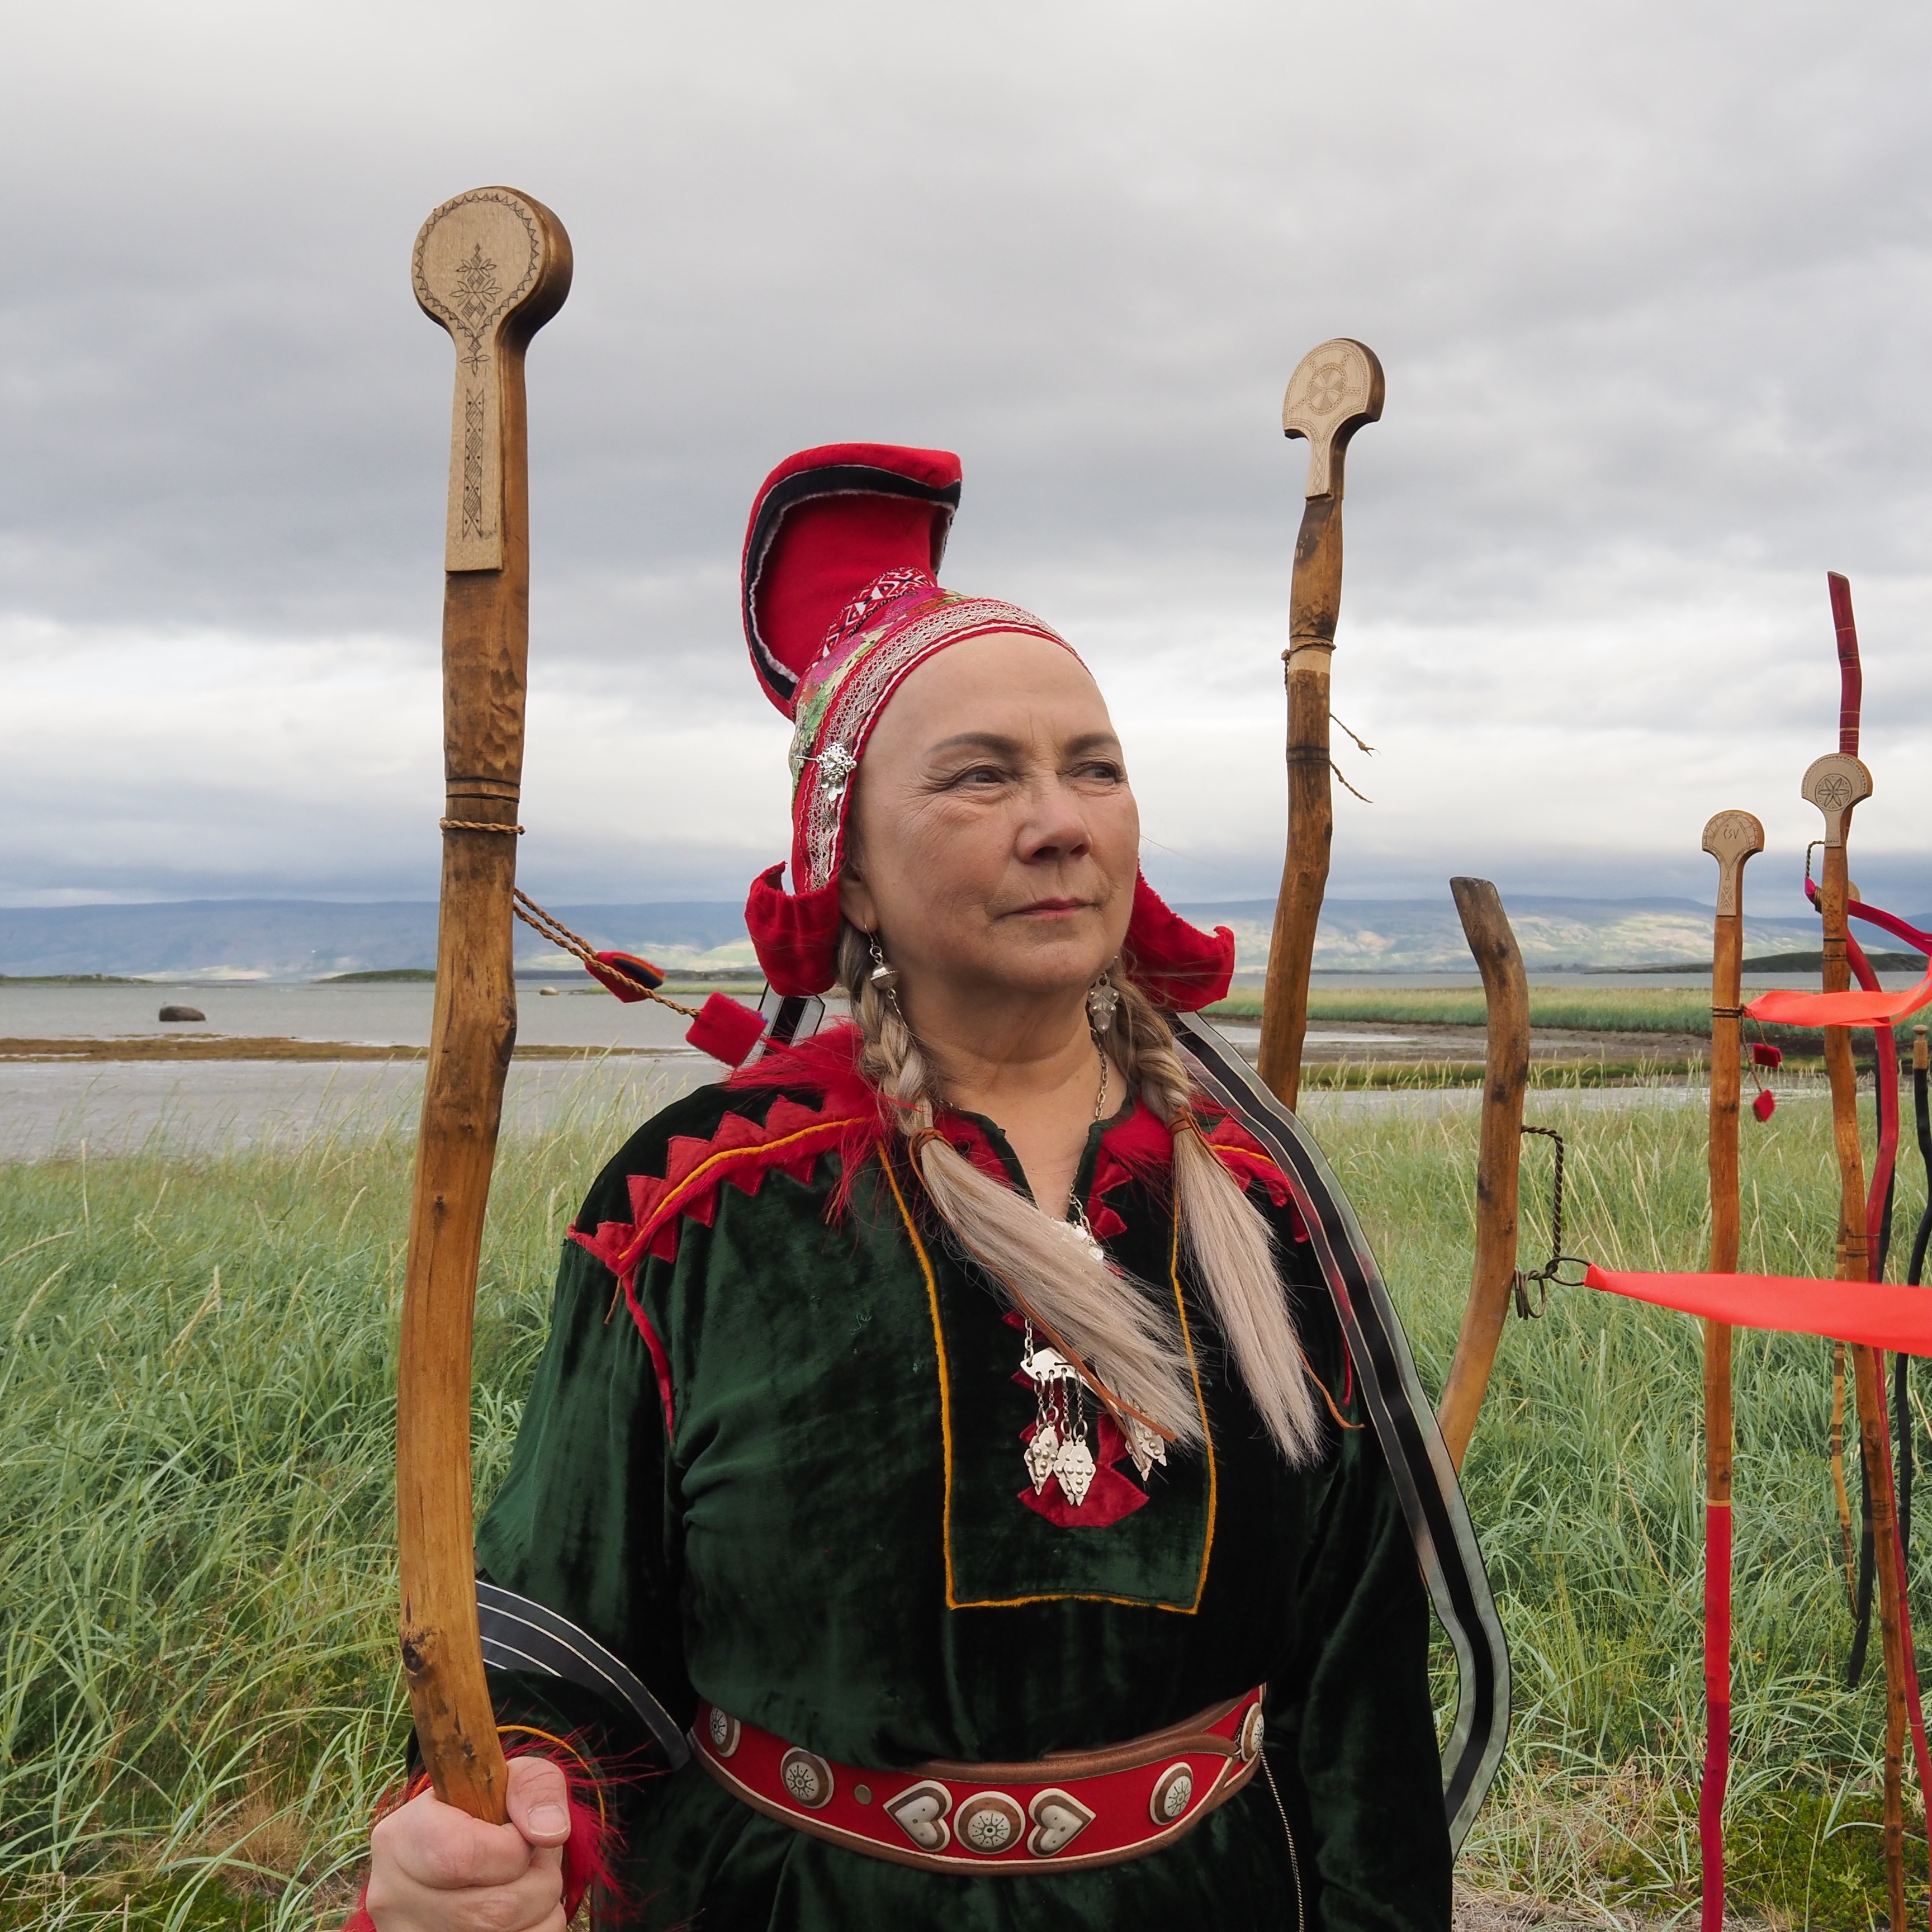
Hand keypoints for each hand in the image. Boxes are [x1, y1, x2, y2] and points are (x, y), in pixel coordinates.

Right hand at [365, 1754, 573, 1931]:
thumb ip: (534, 1788)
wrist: (461, 1853)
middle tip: (533, 1862)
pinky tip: (521, 1915)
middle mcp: (393, 1898)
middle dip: (538, 1883)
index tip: (522, 1837)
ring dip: (539, 1911)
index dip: (513, 1850)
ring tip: (525, 1885)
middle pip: (492, 1912)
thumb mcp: (509, 1779)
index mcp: (399, 1839)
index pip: (461, 1857)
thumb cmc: (486, 1810)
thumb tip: (549, 1832)